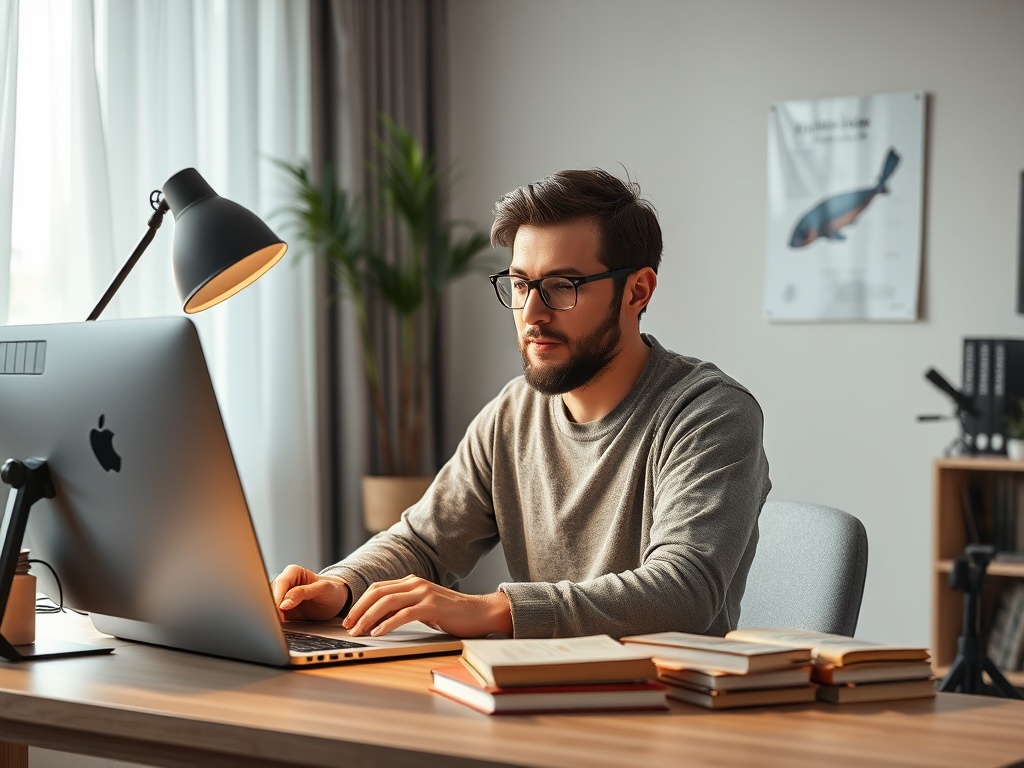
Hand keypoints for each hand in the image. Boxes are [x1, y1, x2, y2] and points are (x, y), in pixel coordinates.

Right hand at [271, 564, 349, 621]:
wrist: (336, 600)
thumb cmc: (331, 591)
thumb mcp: (322, 589)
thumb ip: (303, 593)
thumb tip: (284, 603)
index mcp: (293, 572)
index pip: (281, 583)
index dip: (278, 596)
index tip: (279, 609)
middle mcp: (285, 583)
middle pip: (271, 594)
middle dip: (273, 607)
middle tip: (277, 620)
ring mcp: (282, 596)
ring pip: (270, 605)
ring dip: (272, 615)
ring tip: (278, 624)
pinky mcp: (282, 609)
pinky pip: (274, 614)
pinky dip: (275, 620)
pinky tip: (279, 626)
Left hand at [342, 575, 512, 637]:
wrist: (480, 613)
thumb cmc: (452, 614)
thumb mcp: (423, 608)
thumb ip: (404, 609)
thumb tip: (378, 620)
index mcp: (412, 582)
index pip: (377, 588)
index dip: (360, 603)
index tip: (349, 619)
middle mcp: (415, 584)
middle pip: (377, 592)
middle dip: (359, 610)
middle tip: (348, 626)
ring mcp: (424, 593)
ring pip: (387, 602)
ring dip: (368, 617)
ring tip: (358, 631)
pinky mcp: (432, 606)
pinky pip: (403, 614)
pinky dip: (387, 624)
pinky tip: (378, 633)